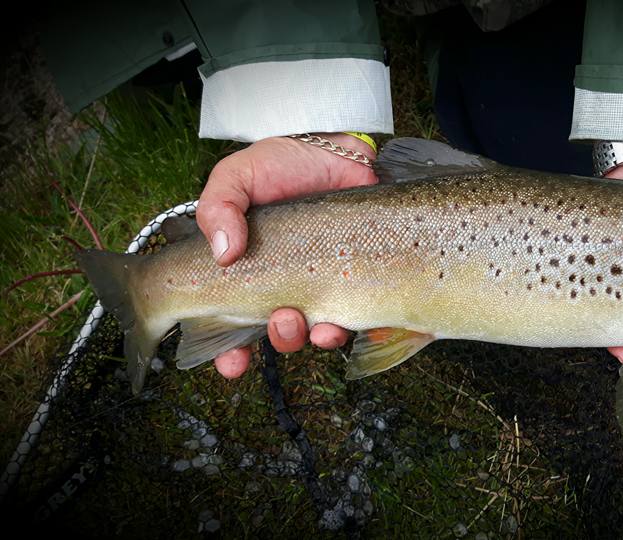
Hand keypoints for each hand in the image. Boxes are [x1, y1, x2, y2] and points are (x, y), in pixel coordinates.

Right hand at [196, 133, 375, 378]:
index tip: (231, 364)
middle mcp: (284, 285)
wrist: (341, 148)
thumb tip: (223, 254)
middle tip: (281, 320)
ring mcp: (322, 284)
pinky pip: (354, 317)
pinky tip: (339, 320)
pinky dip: (345, 326)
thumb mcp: (237, 176)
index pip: (230, 325)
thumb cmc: (284, 163)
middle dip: (277, 340)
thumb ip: (218, 208)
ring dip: (306, 336)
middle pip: (276, 334)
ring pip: (313, 332)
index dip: (228, 353)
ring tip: (304, 318)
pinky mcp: (356, 279)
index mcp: (248, 271)